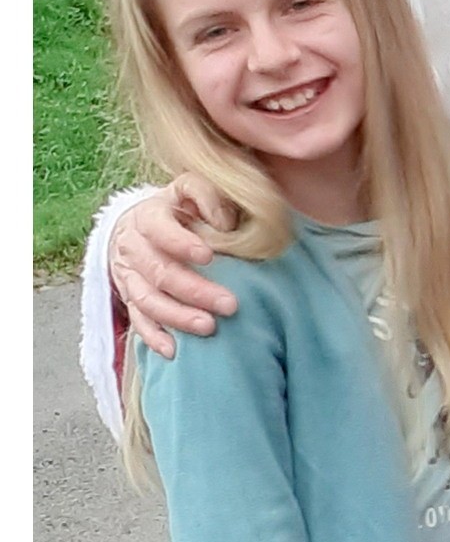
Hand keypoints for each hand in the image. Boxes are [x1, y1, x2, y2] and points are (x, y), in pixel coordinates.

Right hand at [110, 177, 242, 357]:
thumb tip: (223, 221)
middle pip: (159, 272)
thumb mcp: (191, 190)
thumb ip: (206, 195)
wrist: (141, 225)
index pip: (159, 230)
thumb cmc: (180, 208)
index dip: (181, 243)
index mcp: (147, 217)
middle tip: (229, 304)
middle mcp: (132, 247)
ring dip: (177, 316)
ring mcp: (128, 276)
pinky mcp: (129, 298)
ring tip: (208, 327)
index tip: (208, 256)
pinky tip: (174, 350)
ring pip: (147, 300)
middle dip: (194, 290)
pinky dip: (153, 337)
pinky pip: (137, 320)